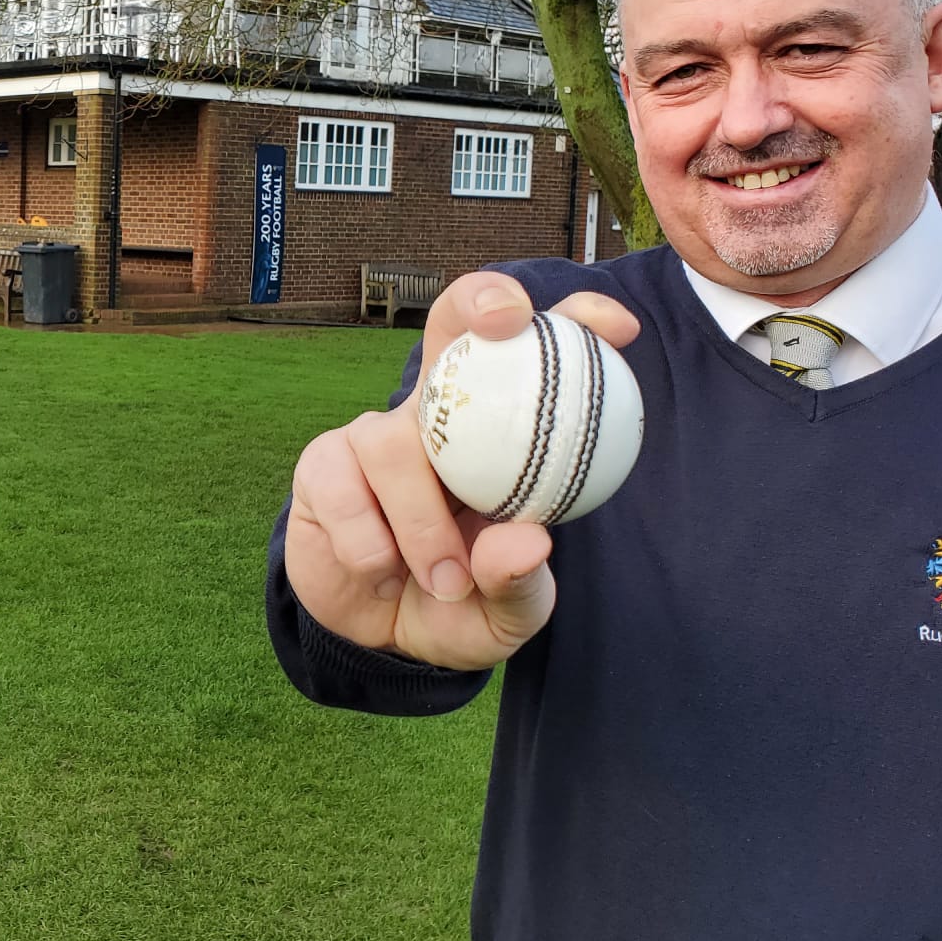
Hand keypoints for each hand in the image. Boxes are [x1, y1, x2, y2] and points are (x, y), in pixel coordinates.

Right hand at [283, 271, 638, 669]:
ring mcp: (373, 433)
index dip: (575, 321)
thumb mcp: (508, 611)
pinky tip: (381, 574)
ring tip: (445, 582)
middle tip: (507, 322)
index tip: (618, 329)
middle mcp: (436, 414)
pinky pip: (345, 493)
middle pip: (448, 321)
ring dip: (423, 525)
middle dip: (477, 300)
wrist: (382, 640)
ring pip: (395, 445)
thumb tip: (529, 541)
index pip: (538, 357)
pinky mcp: (323, 465)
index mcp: (499, 431)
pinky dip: (369, 546)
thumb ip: (517, 579)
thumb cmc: (462, 604)